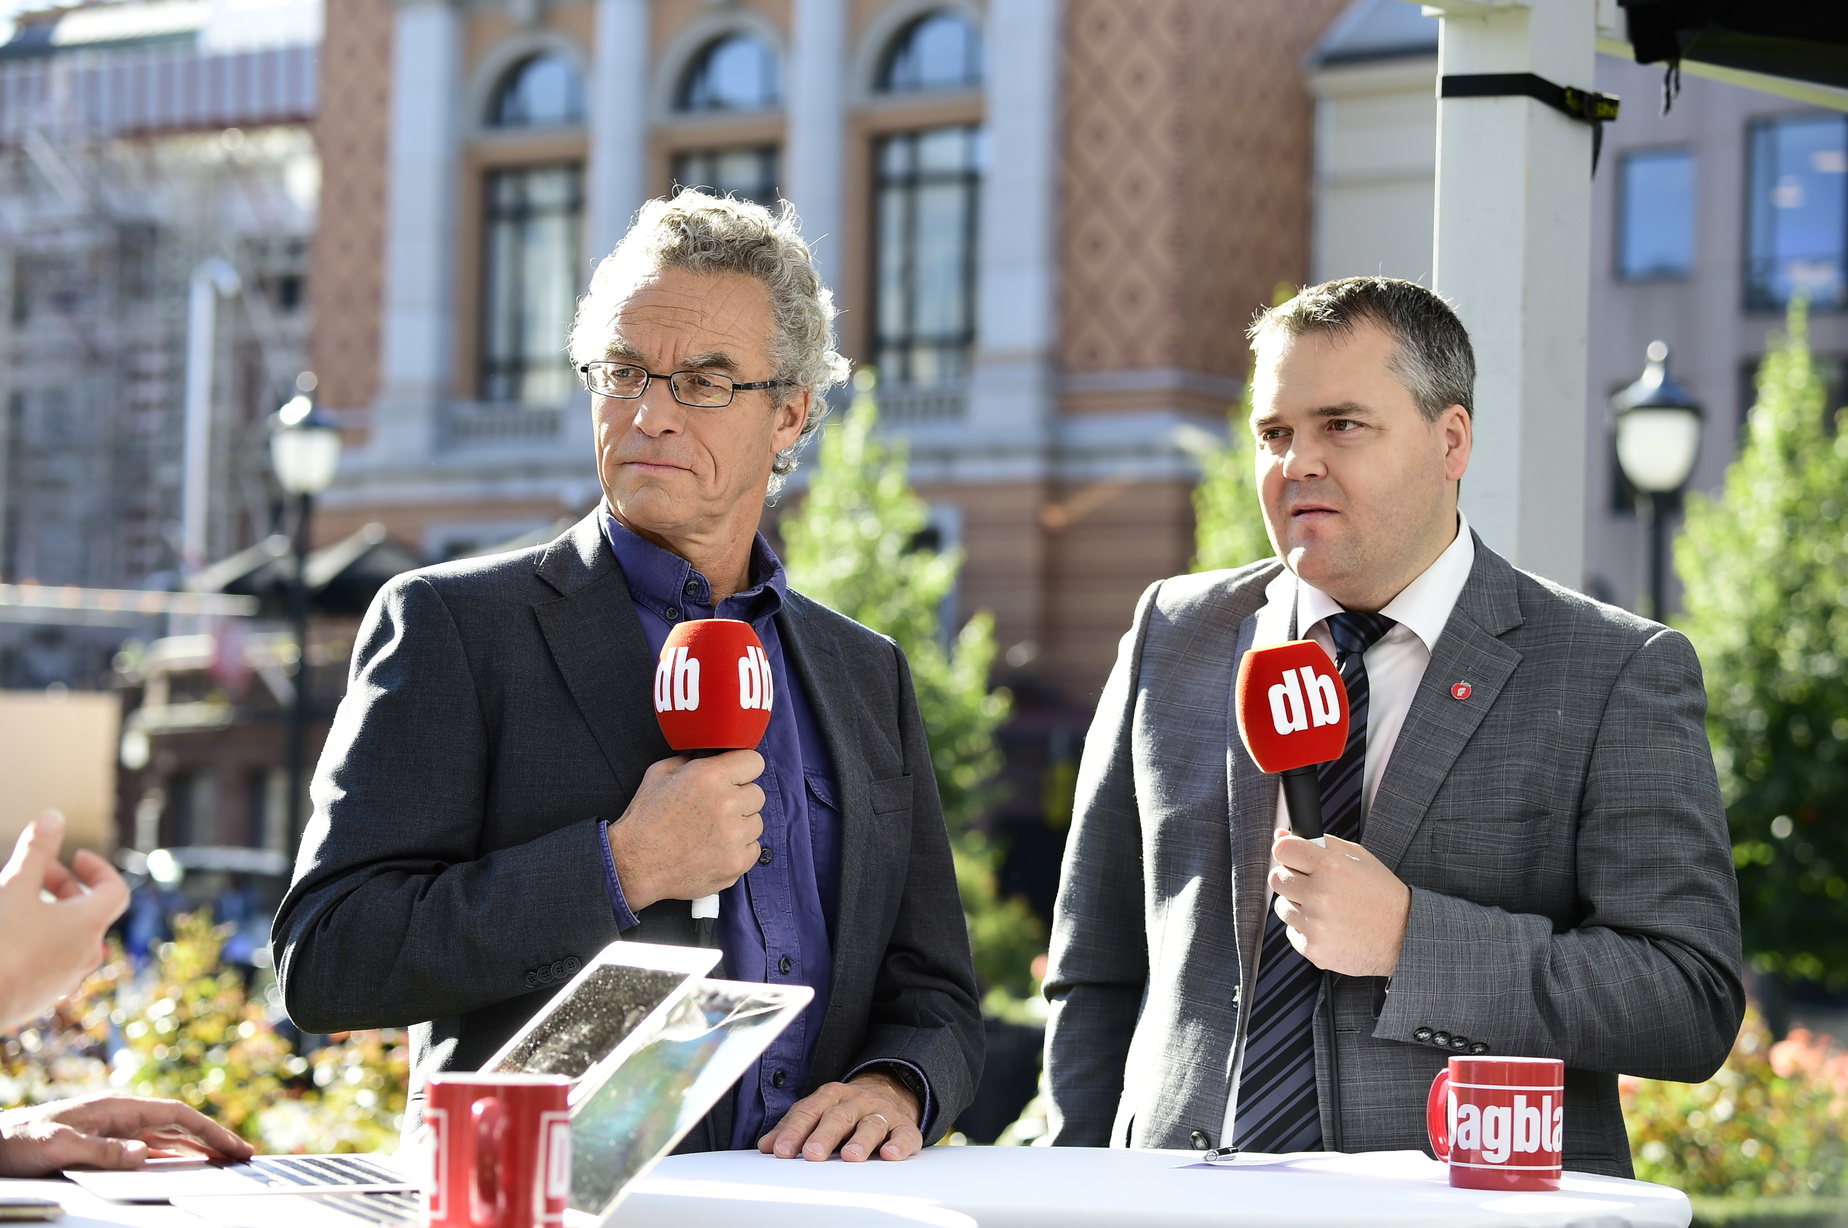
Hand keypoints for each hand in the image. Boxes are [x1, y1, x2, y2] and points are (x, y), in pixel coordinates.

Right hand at [0, 812, 128, 1028]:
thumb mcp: (14, 887)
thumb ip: (37, 851)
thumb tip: (53, 816)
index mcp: (88, 926)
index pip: (116, 891)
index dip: (98, 869)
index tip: (75, 856)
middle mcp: (85, 956)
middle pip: (90, 914)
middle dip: (65, 888)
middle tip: (36, 874)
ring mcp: (65, 981)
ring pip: (69, 940)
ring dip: (52, 916)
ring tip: (19, 903)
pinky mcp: (42, 998)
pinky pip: (51, 964)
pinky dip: (39, 943)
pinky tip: (9, 937)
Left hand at [0, 1094, 253, 1176]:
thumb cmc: (19, 1141)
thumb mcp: (57, 1145)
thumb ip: (100, 1150)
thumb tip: (142, 1155)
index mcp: (117, 1108)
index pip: (176, 1115)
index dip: (209, 1130)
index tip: (234, 1147)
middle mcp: (121, 1117)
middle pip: (179, 1126)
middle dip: (213, 1139)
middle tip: (243, 1157)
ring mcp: (114, 1131)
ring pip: (167, 1139)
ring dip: (196, 1149)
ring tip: (224, 1162)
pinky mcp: (104, 1147)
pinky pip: (148, 1152)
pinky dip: (173, 1158)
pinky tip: (184, 1168)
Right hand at [606, 751, 765, 911]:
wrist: (634, 864)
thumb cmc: (645, 820)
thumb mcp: (660, 773)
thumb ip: (691, 760)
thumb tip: (710, 756)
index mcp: (710, 776)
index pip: (754, 762)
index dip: (743, 770)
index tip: (737, 777)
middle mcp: (727, 803)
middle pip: (757, 794)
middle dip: (740, 799)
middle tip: (717, 809)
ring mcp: (734, 836)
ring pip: (756, 822)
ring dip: (740, 825)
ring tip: (712, 831)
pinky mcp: (736, 862)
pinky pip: (754, 848)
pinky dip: (739, 849)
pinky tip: (716, 849)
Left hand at [757, 1071, 922, 1162]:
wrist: (891, 1092)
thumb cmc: (848, 1110)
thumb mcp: (819, 1111)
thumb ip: (793, 1126)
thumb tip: (766, 1145)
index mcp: (831, 1096)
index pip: (810, 1111)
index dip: (794, 1131)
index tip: (782, 1151)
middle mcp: (857, 1101)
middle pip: (839, 1116)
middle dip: (824, 1135)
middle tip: (812, 1153)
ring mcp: (882, 1113)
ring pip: (870, 1125)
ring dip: (860, 1141)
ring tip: (850, 1156)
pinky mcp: (904, 1127)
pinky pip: (904, 1135)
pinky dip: (899, 1145)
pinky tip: (891, 1154)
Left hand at [1270, 830, 1409, 976]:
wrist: (1404, 937)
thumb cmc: (1383, 896)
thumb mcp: (1360, 859)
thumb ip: (1320, 843)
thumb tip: (1281, 836)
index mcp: (1332, 868)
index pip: (1283, 850)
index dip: (1287, 852)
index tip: (1293, 857)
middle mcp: (1320, 895)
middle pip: (1277, 878)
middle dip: (1291, 878)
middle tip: (1312, 884)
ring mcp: (1315, 925)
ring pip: (1281, 906)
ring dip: (1298, 905)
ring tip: (1326, 908)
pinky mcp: (1313, 949)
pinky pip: (1291, 931)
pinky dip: (1305, 929)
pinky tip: (1329, 926)